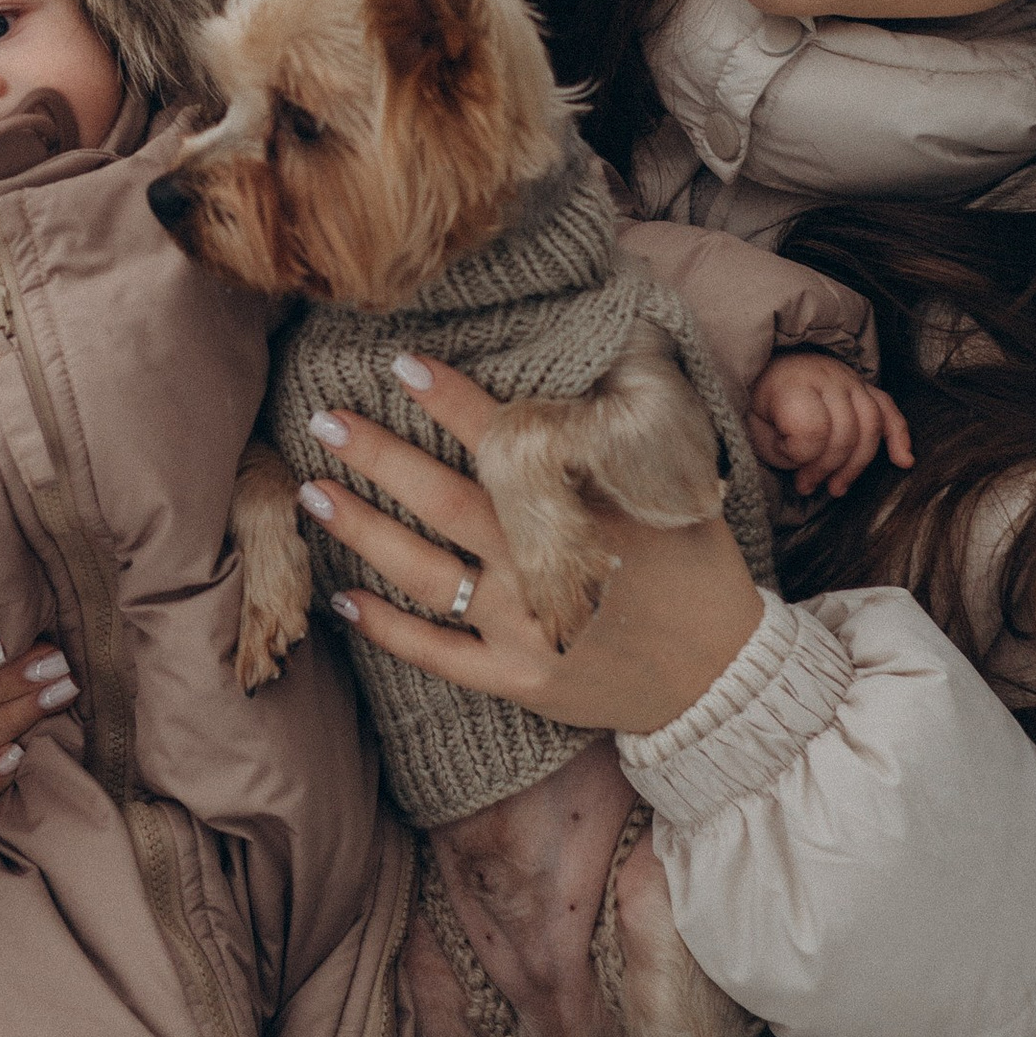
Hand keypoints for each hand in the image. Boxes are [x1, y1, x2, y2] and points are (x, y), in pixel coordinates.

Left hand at [298, 359, 767, 738]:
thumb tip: (603, 358)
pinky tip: (341, 599)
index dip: (451, 401)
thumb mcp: (674, 488)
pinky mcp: (514, 678)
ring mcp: (523, 627)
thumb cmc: (697, 570)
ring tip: (313, 493)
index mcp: (585, 509)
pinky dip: (385, 629)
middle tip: (323, 420)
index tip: (402, 362)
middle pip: (442, 502)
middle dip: (378, 457)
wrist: (722, 677)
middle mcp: (542, 566)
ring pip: (423, 573)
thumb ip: (623, 438)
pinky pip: (435, 654)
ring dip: (363, 530)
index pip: (505, 443)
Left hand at [746, 352, 914, 499]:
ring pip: (871, 425)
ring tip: (838, 488)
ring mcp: (850, 380)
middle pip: (846, 431)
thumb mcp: (753, 424)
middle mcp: (828, 378)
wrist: (769, 368)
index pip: (813, 428)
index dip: (798, 454)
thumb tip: (806, 465)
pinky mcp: (863, 386)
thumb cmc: (760, 402)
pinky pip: (888, 410)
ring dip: (858, 465)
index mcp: (794, 383)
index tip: (783, 454)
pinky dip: (899, 436)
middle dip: (826, 468)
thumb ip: (777, 446)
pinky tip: (903, 461)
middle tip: (806, 486)